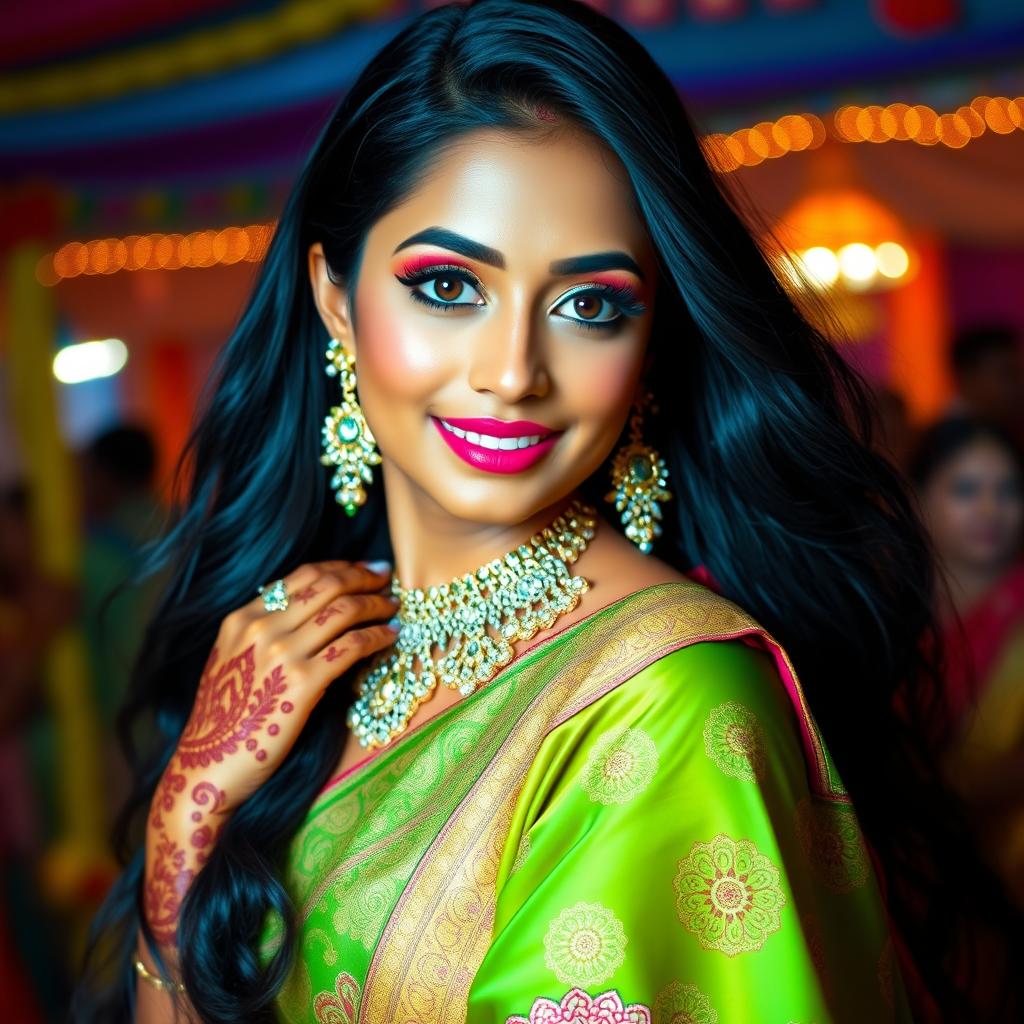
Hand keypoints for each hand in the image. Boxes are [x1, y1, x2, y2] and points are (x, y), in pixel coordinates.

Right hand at [143, 560, 395, 943]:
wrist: (207, 770)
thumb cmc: (225, 722)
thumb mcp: (234, 662)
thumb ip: (263, 634)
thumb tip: (312, 614)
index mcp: (242, 618)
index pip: (302, 575)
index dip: (339, 567)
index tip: (363, 569)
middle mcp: (260, 628)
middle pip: (327, 585)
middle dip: (363, 577)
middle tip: (388, 579)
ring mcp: (281, 653)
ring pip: (343, 610)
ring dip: (376, 604)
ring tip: (394, 607)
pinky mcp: (301, 683)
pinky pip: (351, 647)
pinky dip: (377, 636)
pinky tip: (391, 637)